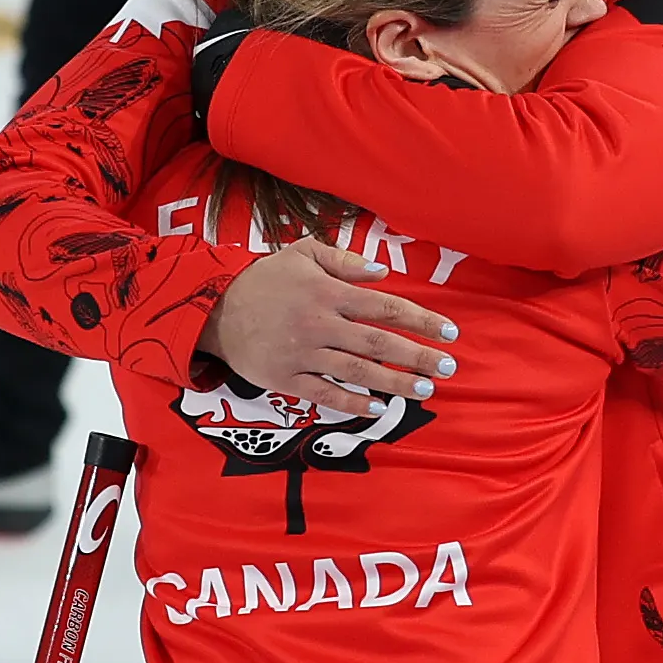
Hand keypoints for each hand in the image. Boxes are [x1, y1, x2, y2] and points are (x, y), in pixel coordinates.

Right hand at [200, 239, 460, 409]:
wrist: (212, 309)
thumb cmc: (263, 279)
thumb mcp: (300, 253)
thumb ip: (343, 260)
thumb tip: (382, 272)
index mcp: (327, 292)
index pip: (385, 307)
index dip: (421, 320)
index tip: (450, 332)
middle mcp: (320, 324)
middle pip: (379, 344)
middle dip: (418, 356)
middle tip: (449, 367)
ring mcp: (303, 354)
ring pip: (358, 372)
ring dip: (396, 383)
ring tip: (425, 389)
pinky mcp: (286, 378)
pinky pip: (325, 394)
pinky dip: (353, 403)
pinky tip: (377, 409)